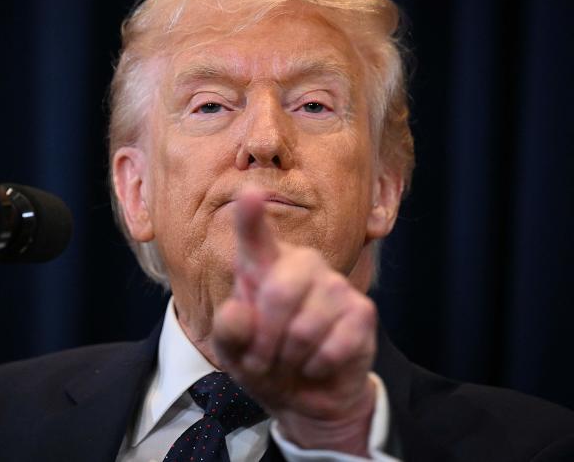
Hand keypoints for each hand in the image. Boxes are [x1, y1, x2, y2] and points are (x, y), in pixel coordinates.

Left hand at [212, 189, 377, 454]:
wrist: (304, 396)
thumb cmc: (263, 361)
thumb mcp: (232, 352)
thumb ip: (228, 332)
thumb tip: (238, 313)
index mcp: (262, 265)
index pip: (254, 235)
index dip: (251, 216)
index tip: (248, 193)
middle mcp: (301, 264)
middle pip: (279, 292)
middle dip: (265, 339)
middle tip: (260, 361)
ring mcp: (334, 284)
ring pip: (305, 327)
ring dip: (290, 359)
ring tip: (289, 361)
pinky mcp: (362, 311)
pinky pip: (334, 346)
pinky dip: (316, 367)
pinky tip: (316, 364)